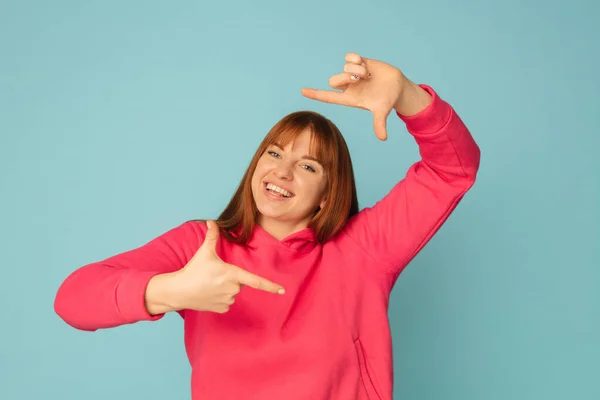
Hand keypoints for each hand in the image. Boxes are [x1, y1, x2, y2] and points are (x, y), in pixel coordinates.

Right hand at [164, 221, 284, 313]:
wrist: (178, 291)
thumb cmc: (193, 270)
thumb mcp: (204, 252)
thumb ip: (211, 236)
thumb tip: (211, 221)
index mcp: (232, 274)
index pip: (256, 281)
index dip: (270, 286)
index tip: (283, 290)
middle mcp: (233, 289)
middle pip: (240, 282)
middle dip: (231, 278)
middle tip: (215, 275)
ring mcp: (228, 300)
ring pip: (233, 292)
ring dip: (225, 288)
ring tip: (209, 284)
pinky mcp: (222, 309)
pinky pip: (227, 302)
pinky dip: (220, 298)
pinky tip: (209, 294)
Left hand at [301, 52, 413, 140]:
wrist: (397, 86)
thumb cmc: (388, 100)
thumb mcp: (382, 111)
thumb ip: (379, 123)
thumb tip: (383, 138)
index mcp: (349, 98)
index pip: (328, 97)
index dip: (316, 94)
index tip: (302, 91)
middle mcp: (348, 87)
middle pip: (333, 81)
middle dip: (345, 78)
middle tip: (360, 79)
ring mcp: (352, 74)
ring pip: (344, 68)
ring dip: (356, 69)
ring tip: (369, 75)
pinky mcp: (359, 63)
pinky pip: (349, 58)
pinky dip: (355, 59)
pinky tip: (365, 64)